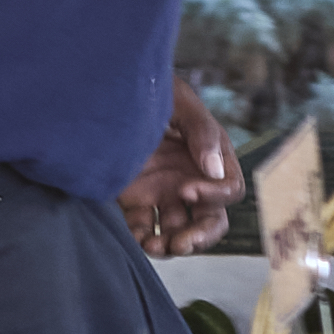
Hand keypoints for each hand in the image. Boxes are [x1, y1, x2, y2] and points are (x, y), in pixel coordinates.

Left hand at [122, 74, 240, 254]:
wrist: (104, 89)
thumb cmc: (148, 86)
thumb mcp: (179, 99)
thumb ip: (201, 131)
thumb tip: (213, 170)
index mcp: (210, 156)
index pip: (229, 188)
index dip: (214, 196)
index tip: (186, 190)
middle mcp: (192, 178)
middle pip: (210, 219)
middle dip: (200, 237)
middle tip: (181, 244)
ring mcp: (164, 191)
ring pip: (180, 231)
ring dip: (172, 245)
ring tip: (155, 247)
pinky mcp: (136, 199)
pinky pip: (144, 228)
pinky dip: (143, 239)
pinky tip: (137, 240)